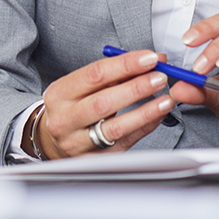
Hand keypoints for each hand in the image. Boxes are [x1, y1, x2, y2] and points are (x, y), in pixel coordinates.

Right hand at [25, 49, 171, 158]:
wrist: (54, 141)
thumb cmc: (72, 107)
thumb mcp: (81, 86)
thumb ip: (114, 73)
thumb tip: (150, 62)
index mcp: (59, 94)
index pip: (94, 74)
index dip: (125, 65)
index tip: (149, 58)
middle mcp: (65, 120)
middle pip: (103, 102)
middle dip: (136, 88)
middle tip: (160, 77)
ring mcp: (78, 143)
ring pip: (115, 128)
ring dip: (144, 111)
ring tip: (165, 100)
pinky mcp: (95, 160)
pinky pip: (125, 143)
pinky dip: (144, 127)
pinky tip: (157, 116)